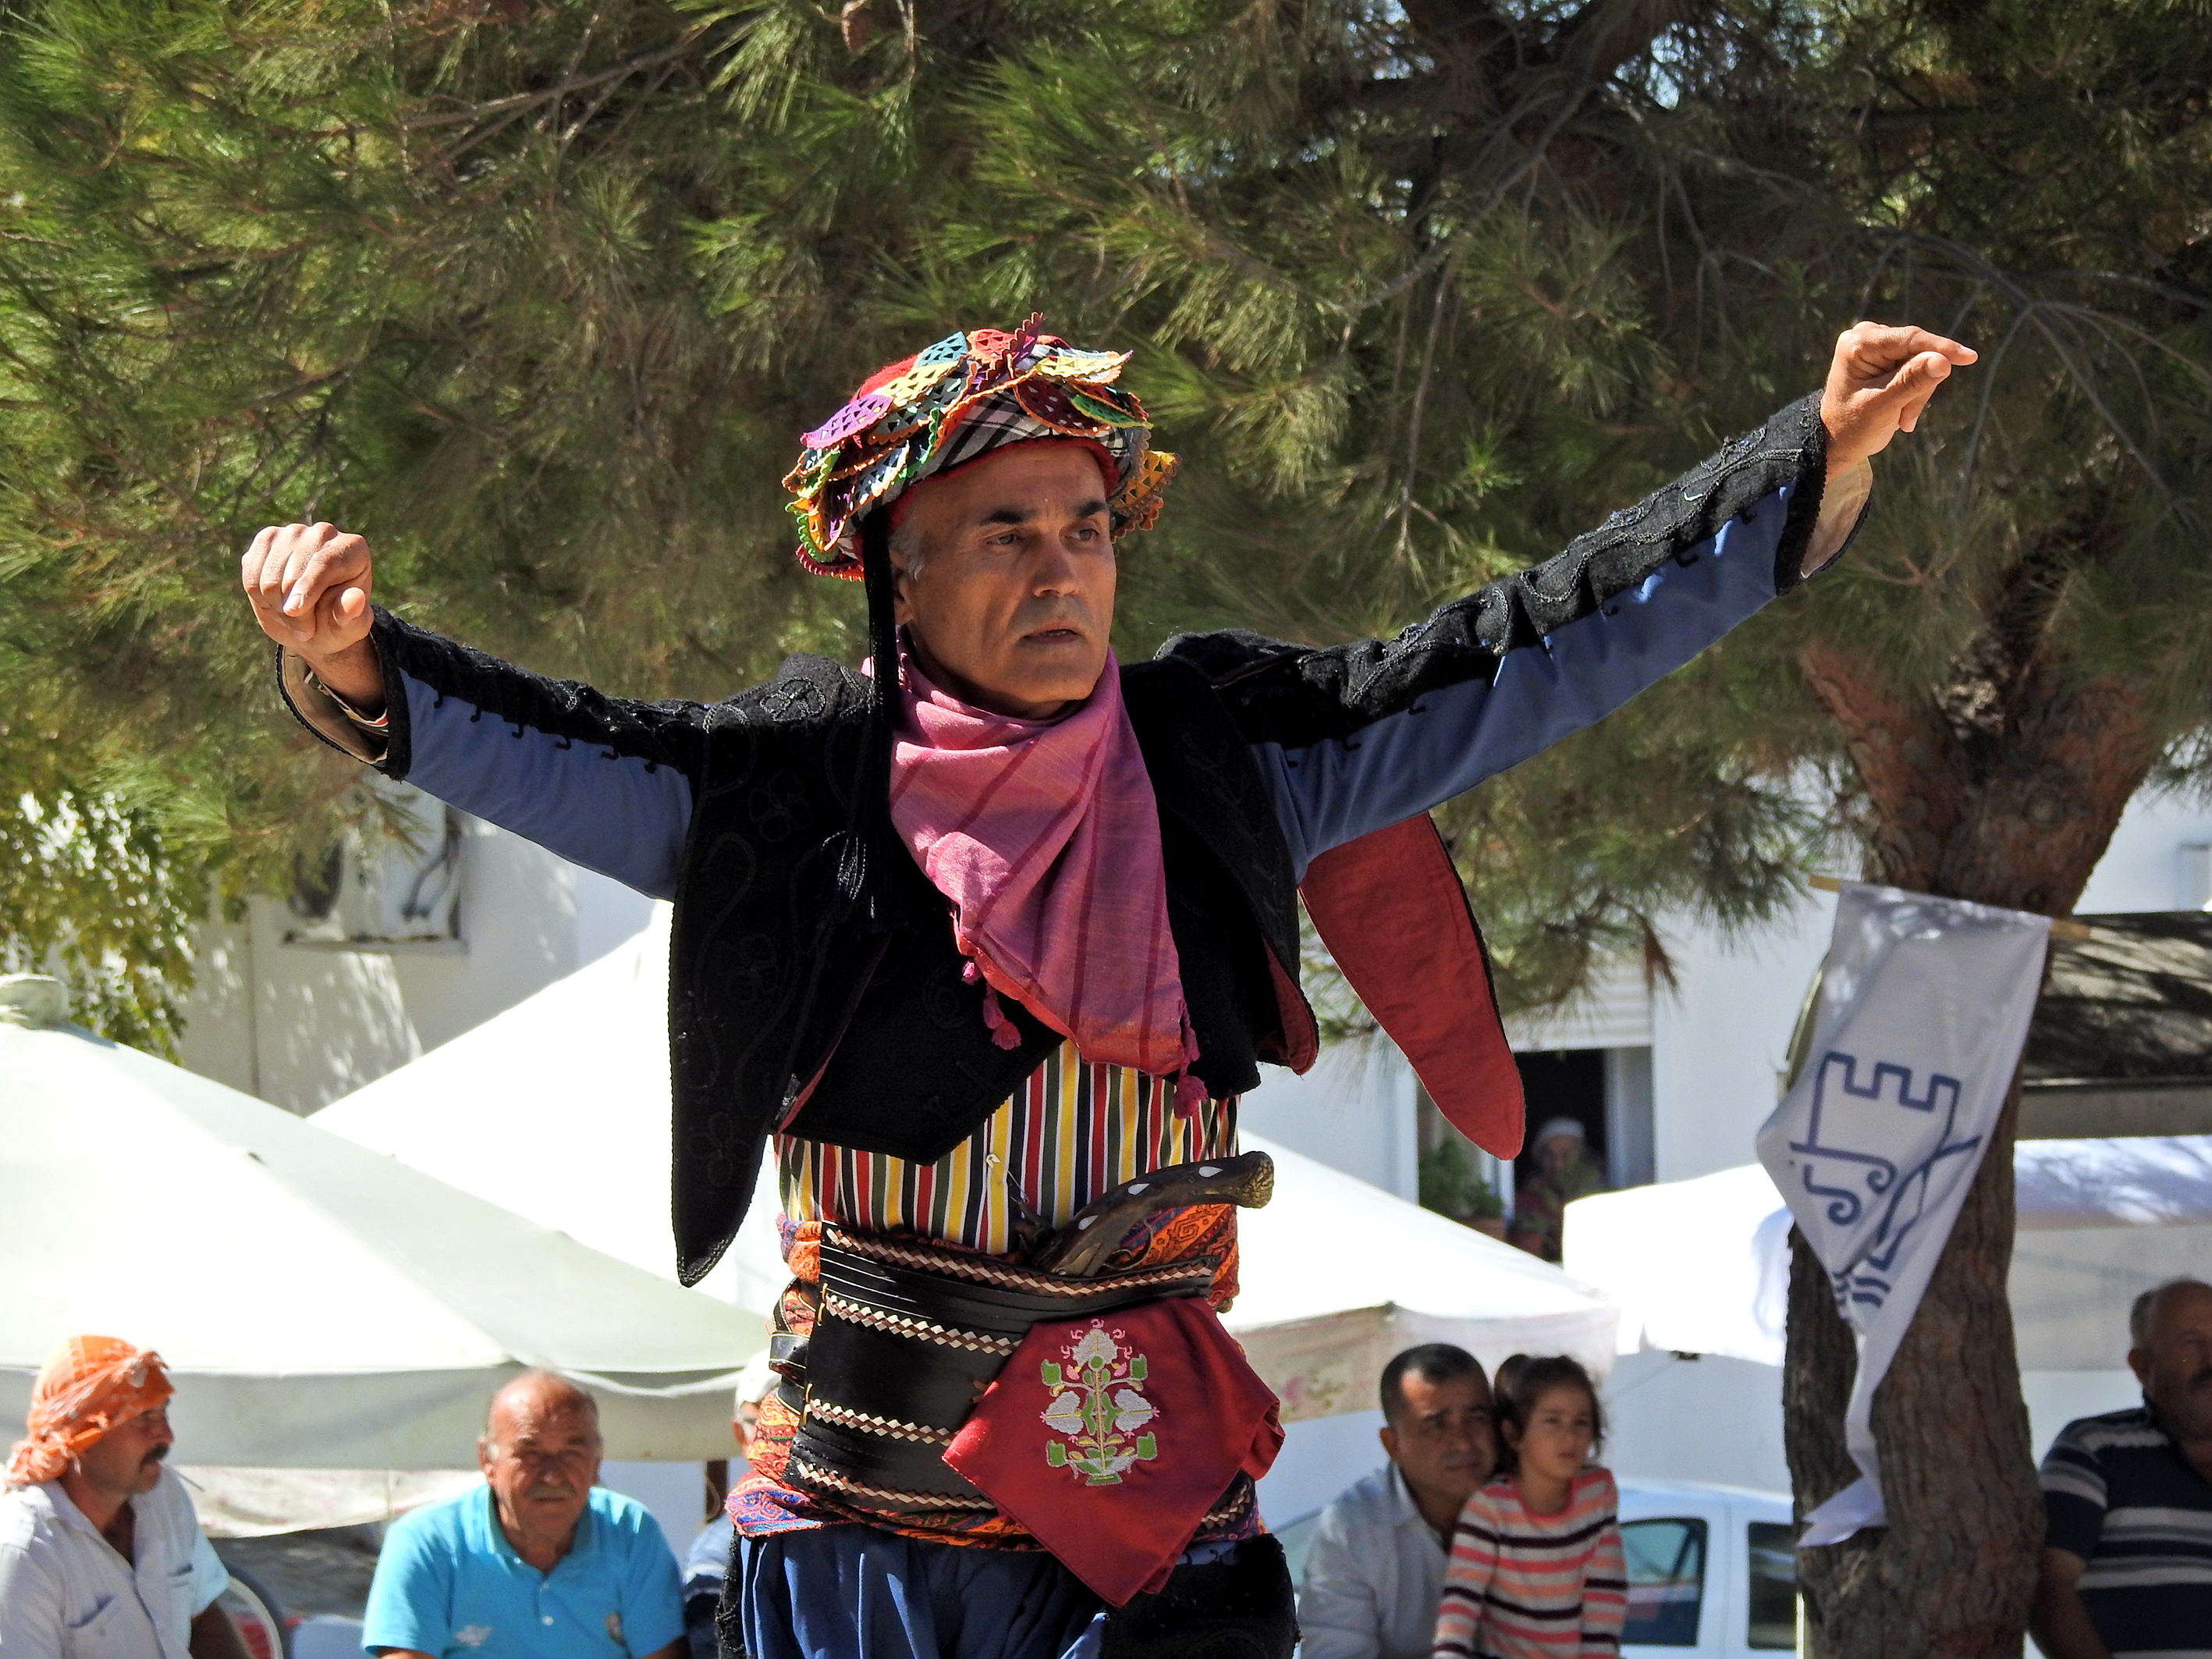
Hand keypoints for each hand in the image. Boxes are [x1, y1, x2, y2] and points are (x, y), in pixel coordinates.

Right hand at [241, 521, 382, 710]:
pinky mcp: (265, 540)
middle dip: (293, 610)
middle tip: (305, 631)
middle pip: (294, 572)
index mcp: (352, 549)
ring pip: (269, 575)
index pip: (325, 562)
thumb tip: (355, 600)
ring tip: (292, 618)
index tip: (294, 612)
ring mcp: (292, 533)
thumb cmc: (337, 622)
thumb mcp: (349, 627)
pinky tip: (274, 603)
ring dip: (275, 606)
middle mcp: (323, 534)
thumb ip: (351, 614)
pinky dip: (257, 596)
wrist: (314, 621)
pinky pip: (250, 573)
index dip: (307, 588)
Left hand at [1819, 321, 1977, 474]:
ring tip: (1899, 419)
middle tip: (1906, 418)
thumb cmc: (1851, 427)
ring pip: (1925, 363)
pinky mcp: (1890, 358)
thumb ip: (1911, 382)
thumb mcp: (1881, 407)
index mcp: (1859, 343)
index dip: (1942, 348)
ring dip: (1917, 395)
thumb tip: (1942, 360)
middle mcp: (1869, 336)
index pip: (1910, 339)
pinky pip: (1920, 370)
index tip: (1970, 358)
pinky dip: (1916, 395)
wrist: (1836, 441)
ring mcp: (1881, 346)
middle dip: (1920, 387)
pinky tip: (1901, 414)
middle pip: (1920, 352)